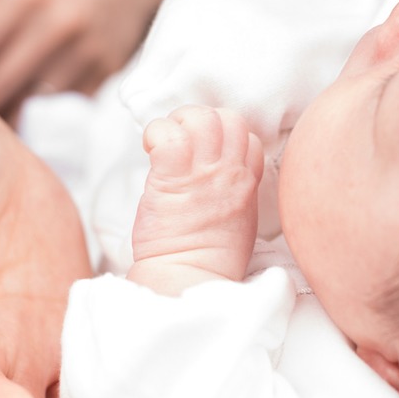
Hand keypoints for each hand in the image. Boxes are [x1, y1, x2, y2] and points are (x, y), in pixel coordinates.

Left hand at [129, 106, 262, 294]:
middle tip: (180, 141)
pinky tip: (148, 148)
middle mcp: (230, 174)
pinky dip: (155, 132)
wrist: (188, 279)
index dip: (225, 136)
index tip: (204, 153)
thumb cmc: (206, 259)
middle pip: (230, 118)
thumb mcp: (238, 221)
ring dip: (177, 122)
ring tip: (164, 142)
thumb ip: (232, 191)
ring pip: (201, 118)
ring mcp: (203, 174)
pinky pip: (167, 134)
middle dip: (201, 119)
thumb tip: (215, 173)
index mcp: (247, 185)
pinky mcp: (172, 178)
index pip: (249, 137)